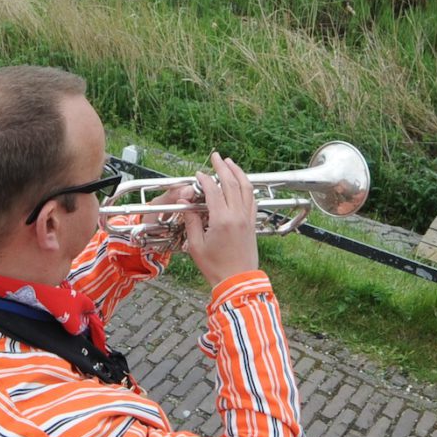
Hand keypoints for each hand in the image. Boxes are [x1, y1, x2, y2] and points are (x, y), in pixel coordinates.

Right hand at [179, 154, 258, 287]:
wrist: (237, 281)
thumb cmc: (215, 267)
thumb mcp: (196, 245)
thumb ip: (191, 221)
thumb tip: (184, 202)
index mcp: (222, 220)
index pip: (213, 191)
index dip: (204, 179)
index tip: (198, 174)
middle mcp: (237, 215)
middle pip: (231, 183)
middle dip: (222, 167)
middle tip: (215, 156)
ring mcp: (247, 218)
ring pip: (246, 187)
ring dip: (238, 172)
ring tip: (230, 162)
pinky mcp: (252, 223)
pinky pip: (251, 199)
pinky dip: (247, 186)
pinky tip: (241, 182)